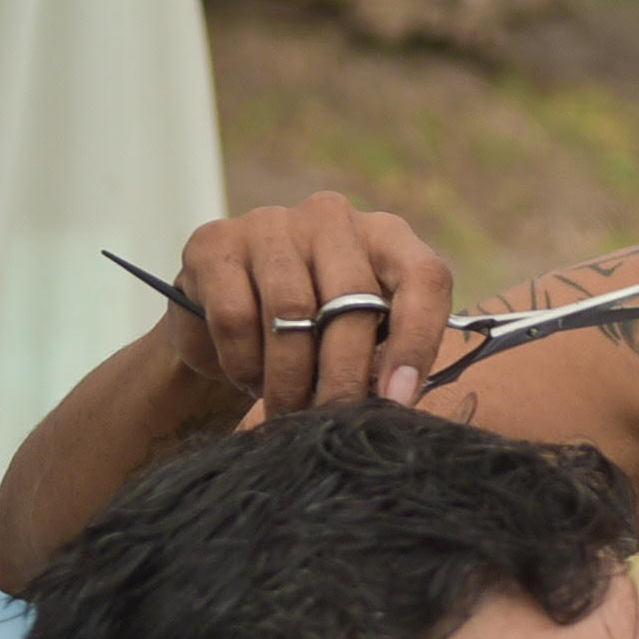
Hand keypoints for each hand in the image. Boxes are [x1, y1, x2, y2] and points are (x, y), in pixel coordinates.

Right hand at [175, 192, 456, 416]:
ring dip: (289, 377)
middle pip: (353, 298)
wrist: (221, 317)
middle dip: (344, 374)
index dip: (416, 342)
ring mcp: (271, 224)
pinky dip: (244, 363)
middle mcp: (331, 218)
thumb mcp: (361, 338)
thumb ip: (387, 356)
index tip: (397, 400)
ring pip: (291, 310)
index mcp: (386, 236)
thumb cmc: (311, 333)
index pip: (423, 277)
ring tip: (288, 408)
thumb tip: (396, 398)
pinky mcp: (216, 243)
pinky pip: (236, 316)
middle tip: (333, 420)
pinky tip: (249, 377)